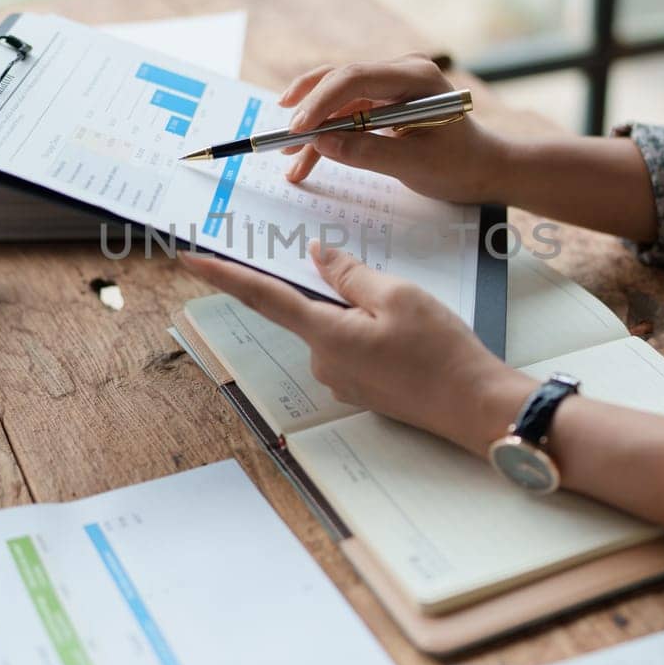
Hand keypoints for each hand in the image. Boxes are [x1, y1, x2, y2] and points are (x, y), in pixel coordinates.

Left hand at [179, 243, 532, 456]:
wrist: (475, 408)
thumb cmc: (442, 352)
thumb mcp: (398, 297)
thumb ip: (351, 275)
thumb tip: (319, 256)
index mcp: (325, 335)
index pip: (262, 296)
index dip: (223, 275)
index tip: (189, 259)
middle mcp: (323, 362)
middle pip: (311, 308)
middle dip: (340, 290)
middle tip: (387, 293)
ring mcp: (341, 380)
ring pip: (337, 327)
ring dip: (364, 312)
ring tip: (414, 321)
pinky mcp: (361, 389)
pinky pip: (354, 346)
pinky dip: (374, 332)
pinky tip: (411, 337)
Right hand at [279, 54, 506, 205]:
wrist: (485, 169)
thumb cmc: (460, 165)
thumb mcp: (414, 165)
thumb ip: (367, 152)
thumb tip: (321, 144)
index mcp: (415, 77)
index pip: (355, 78)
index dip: (320, 102)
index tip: (297, 129)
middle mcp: (400, 72)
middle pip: (340, 83)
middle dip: (308, 113)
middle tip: (282, 141)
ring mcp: (391, 86)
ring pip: (338, 101)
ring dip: (314, 129)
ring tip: (289, 158)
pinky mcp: (383, 102)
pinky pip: (347, 114)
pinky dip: (329, 136)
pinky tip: (308, 159)